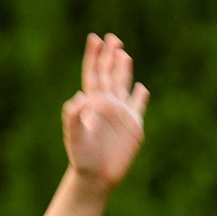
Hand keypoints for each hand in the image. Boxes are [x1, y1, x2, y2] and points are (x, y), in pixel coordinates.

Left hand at [62, 34, 147, 187]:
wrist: (95, 176)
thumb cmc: (81, 157)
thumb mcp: (75, 137)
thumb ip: (75, 117)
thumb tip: (81, 97)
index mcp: (92, 103)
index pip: (93, 74)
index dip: (93, 56)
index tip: (94, 38)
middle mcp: (106, 104)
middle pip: (108, 74)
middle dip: (109, 56)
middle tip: (112, 39)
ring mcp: (120, 114)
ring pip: (122, 85)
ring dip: (123, 70)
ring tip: (123, 54)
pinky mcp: (133, 126)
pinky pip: (137, 106)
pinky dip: (140, 96)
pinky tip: (141, 88)